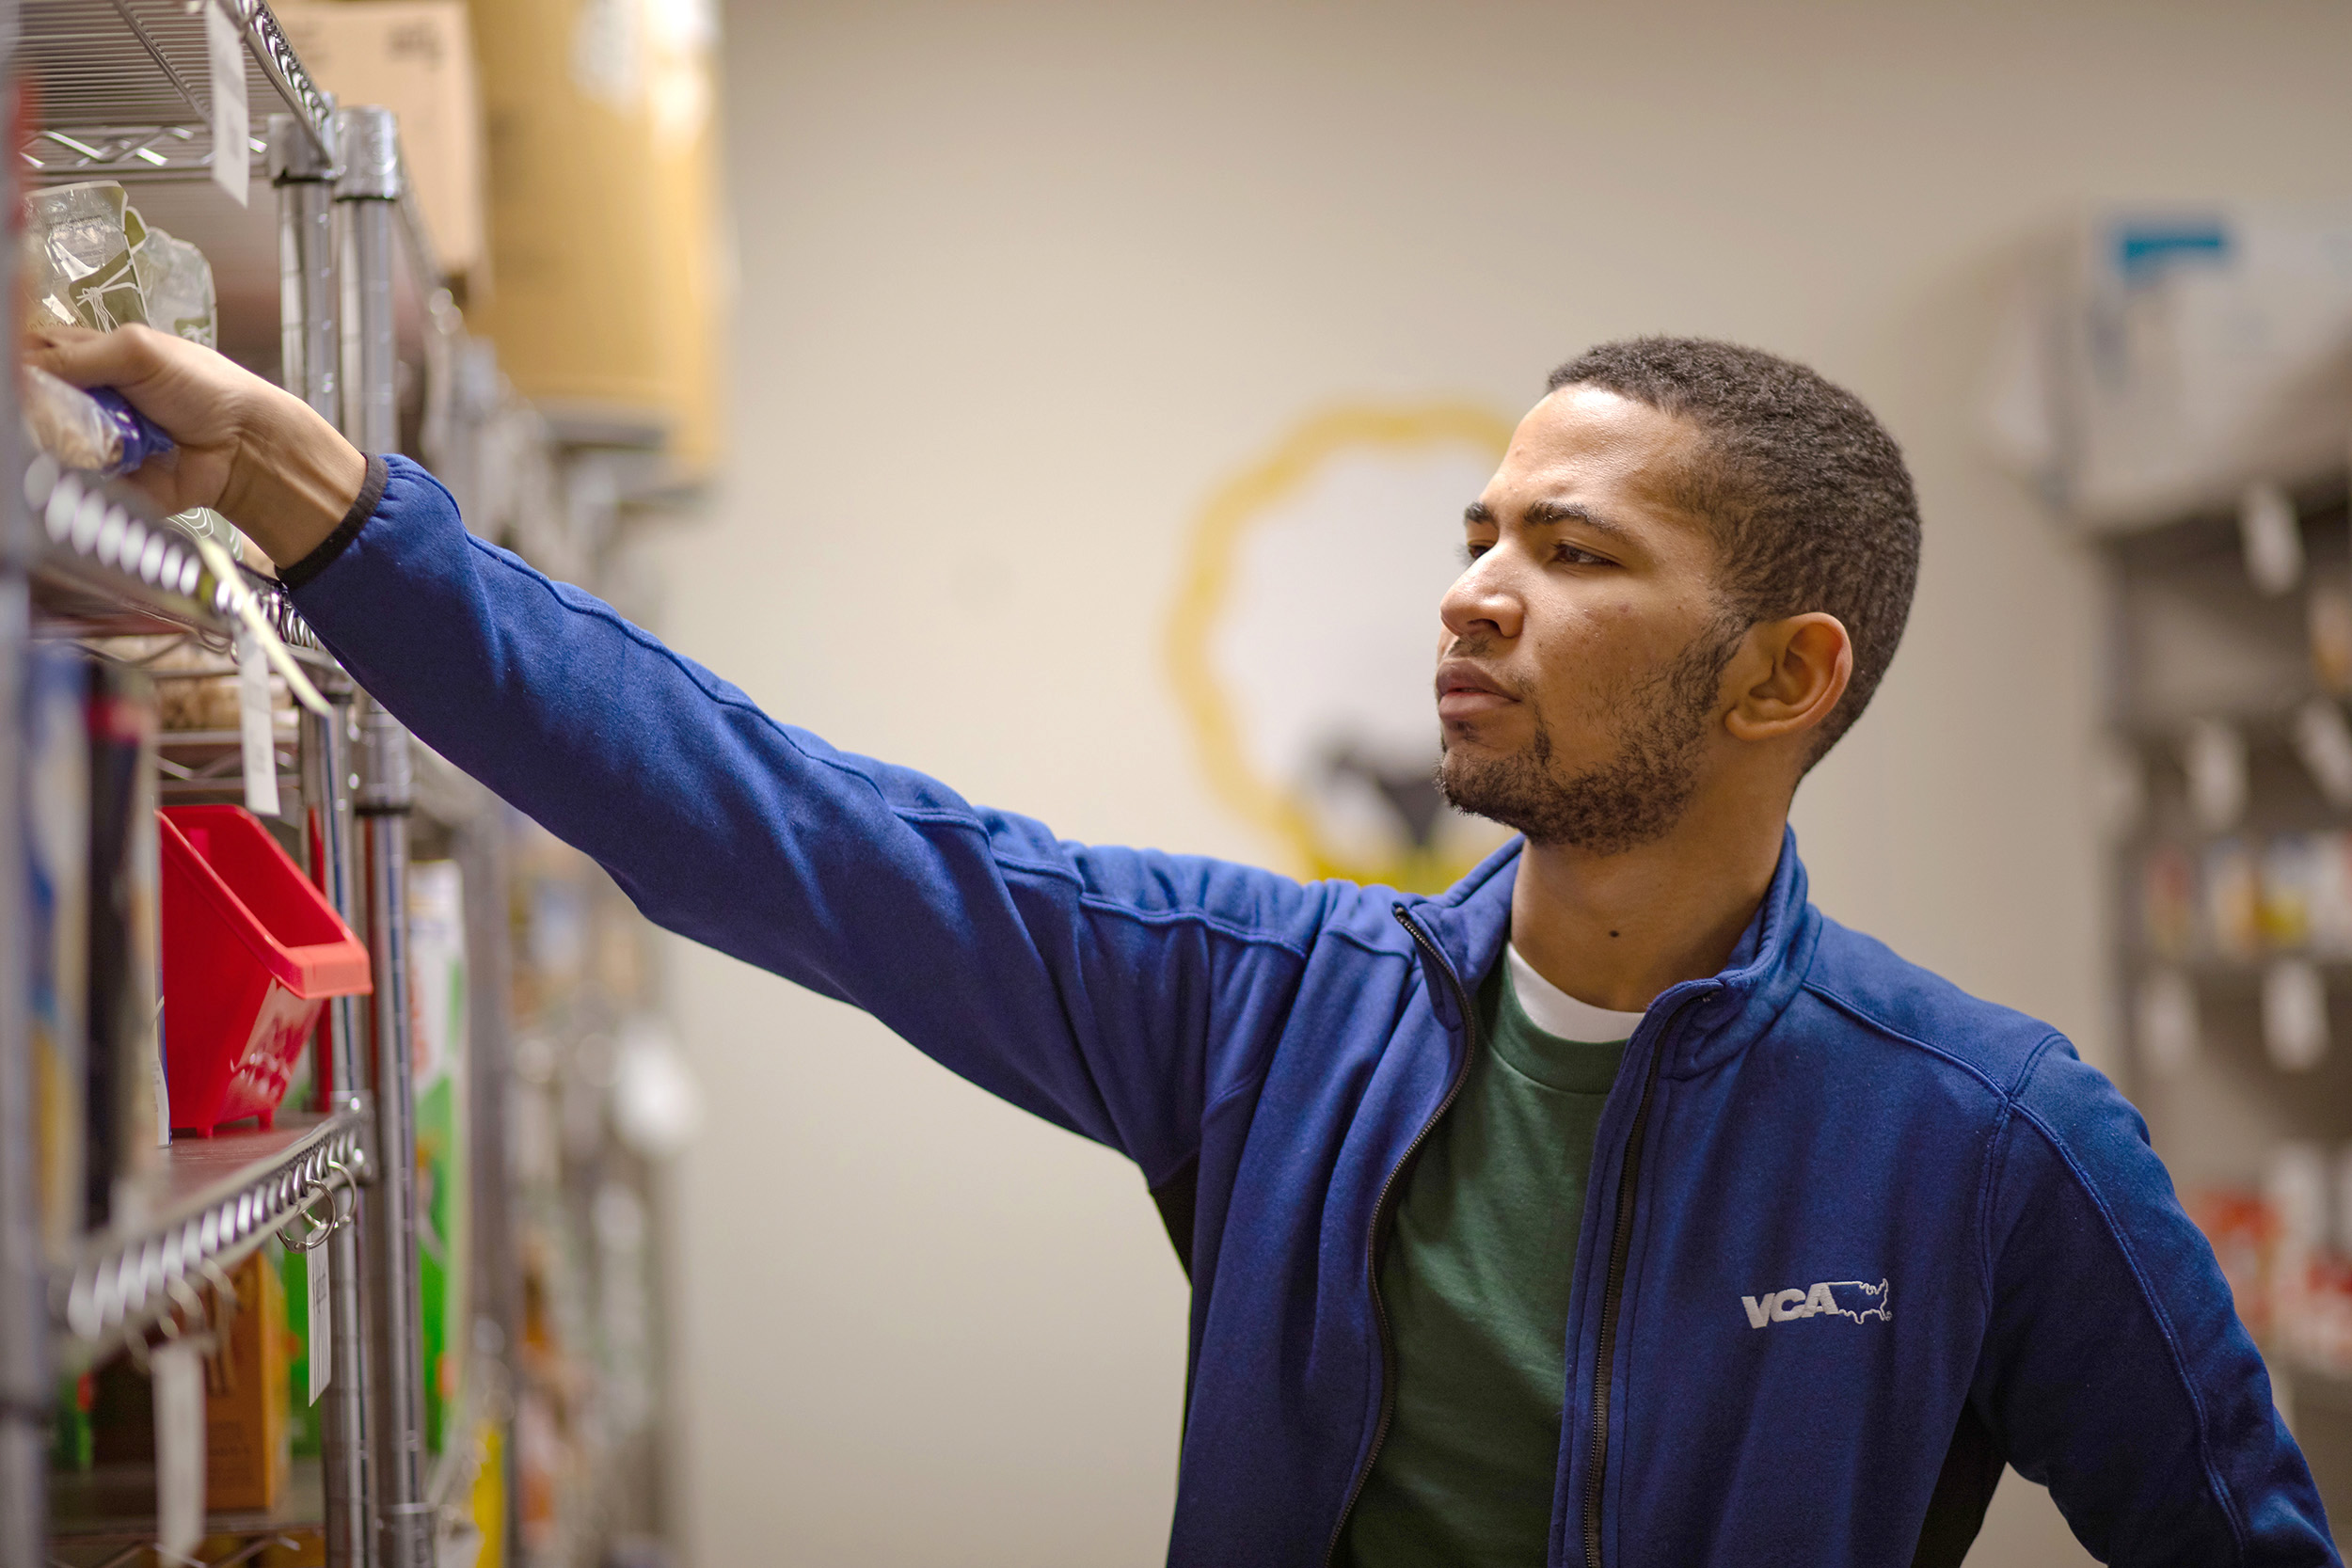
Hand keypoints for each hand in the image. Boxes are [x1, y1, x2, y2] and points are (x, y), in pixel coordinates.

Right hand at [27, 324, 368, 569]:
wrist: (245, 446)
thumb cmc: (206, 388)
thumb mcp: (138, 353)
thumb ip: (77, 355)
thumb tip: (24, 366)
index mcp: (90, 357)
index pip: (33, 353)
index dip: (26, 363)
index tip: (30, 371)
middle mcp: (86, 397)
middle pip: (34, 398)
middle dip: (44, 402)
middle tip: (74, 404)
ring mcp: (92, 438)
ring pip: (46, 438)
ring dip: (63, 434)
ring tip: (100, 429)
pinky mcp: (104, 478)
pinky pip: (72, 476)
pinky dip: (81, 468)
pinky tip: (106, 457)